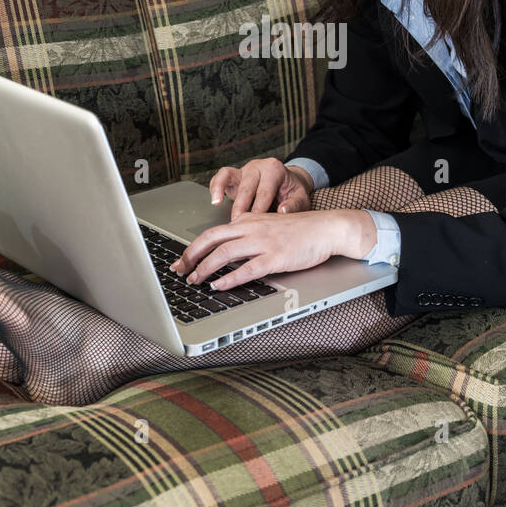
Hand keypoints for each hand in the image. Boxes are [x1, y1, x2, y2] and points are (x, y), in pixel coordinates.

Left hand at [169, 208, 372, 289]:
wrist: (326, 228)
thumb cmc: (300, 231)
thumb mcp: (268, 226)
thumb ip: (247, 235)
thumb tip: (224, 252)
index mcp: (248, 220)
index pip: (212, 233)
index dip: (193, 248)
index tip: (181, 261)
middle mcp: (252, 228)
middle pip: (211, 240)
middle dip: (191, 257)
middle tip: (179, 271)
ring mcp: (263, 242)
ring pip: (224, 253)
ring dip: (205, 269)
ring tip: (195, 281)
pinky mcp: (276, 257)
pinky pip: (247, 269)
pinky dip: (229, 279)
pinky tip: (220, 286)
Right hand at [209, 157, 313, 220]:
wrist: (289, 182)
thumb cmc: (293, 192)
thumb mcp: (301, 198)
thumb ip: (294, 205)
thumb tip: (282, 211)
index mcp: (274, 169)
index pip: (264, 191)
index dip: (259, 208)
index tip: (255, 223)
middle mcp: (258, 167)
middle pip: (246, 185)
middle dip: (241, 205)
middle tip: (237, 222)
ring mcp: (244, 170)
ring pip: (228, 174)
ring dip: (221, 189)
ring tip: (216, 203)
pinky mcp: (235, 176)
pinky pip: (221, 176)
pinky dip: (215, 186)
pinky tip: (214, 200)